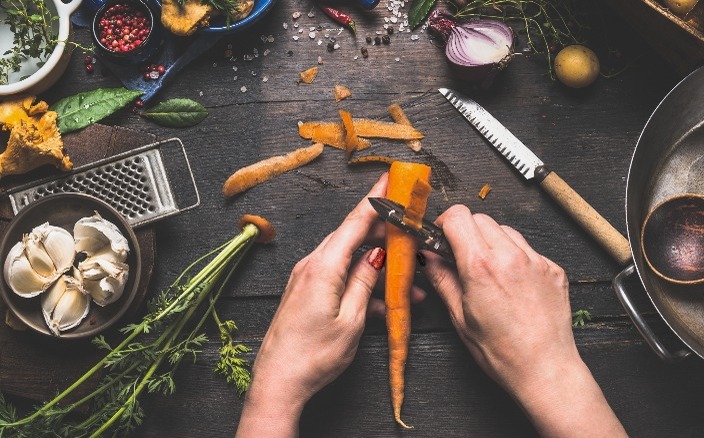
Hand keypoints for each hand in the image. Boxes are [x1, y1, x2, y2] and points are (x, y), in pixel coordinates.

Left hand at [236, 174, 422, 437]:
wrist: (278, 382)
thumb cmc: (313, 356)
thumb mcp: (351, 320)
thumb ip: (365, 283)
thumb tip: (377, 255)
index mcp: (323, 267)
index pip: (354, 222)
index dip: (376, 199)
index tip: (391, 177)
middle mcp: (312, 266)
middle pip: (352, 236)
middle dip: (382, 231)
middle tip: (408, 226)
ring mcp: (307, 278)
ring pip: (348, 259)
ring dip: (377, 265)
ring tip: (408, 280)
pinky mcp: (306, 292)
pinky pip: (338, 276)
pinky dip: (361, 283)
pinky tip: (383, 301)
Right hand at [422, 205, 624, 436]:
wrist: (545, 369)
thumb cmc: (502, 352)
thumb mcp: (459, 317)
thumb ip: (442, 279)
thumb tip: (428, 256)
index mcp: (481, 266)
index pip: (458, 216)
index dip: (444, 223)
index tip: (441, 237)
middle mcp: (510, 256)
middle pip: (481, 218)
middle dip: (466, 231)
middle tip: (461, 256)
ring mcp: (536, 260)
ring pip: (505, 230)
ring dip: (491, 241)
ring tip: (488, 271)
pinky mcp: (553, 268)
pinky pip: (528, 248)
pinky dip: (514, 256)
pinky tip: (511, 282)